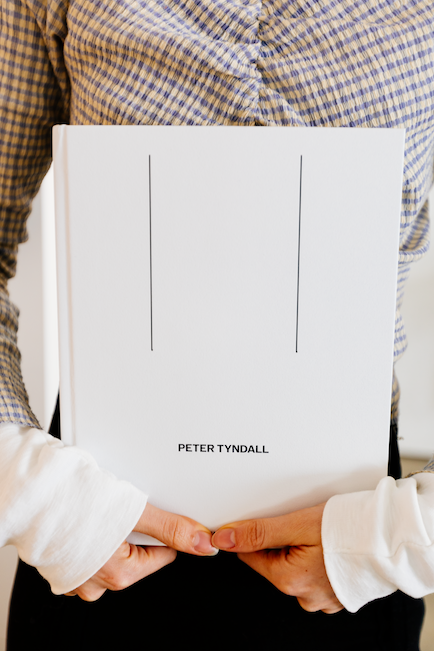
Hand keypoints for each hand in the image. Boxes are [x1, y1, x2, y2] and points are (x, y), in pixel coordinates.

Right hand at [65, 503, 216, 600]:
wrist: (31, 490)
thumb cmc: (71, 500)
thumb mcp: (134, 510)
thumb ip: (171, 528)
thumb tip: (203, 544)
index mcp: (119, 575)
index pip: (163, 554)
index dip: (164, 528)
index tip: (158, 510)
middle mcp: (95, 581)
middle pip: (138, 551)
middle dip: (135, 526)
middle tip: (123, 503)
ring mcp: (76, 571)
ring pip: (112, 547)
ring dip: (112, 526)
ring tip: (103, 505)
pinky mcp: (62, 557)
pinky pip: (89, 545)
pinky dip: (92, 528)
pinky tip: (87, 511)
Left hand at [212, 503, 342, 613]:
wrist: (391, 538)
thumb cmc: (349, 529)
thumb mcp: (295, 524)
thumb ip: (258, 532)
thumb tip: (223, 539)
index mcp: (288, 580)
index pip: (250, 555)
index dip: (255, 533)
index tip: (265, 519)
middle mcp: (304, 595)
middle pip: (273, 561)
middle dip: (281, 540)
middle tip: (299, 522)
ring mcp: (323, 598)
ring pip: (295, 568)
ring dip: (300, 549)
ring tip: (317, 532)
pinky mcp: (338, 593)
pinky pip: (316, 574)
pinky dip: (318, 558)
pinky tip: (329, 544)